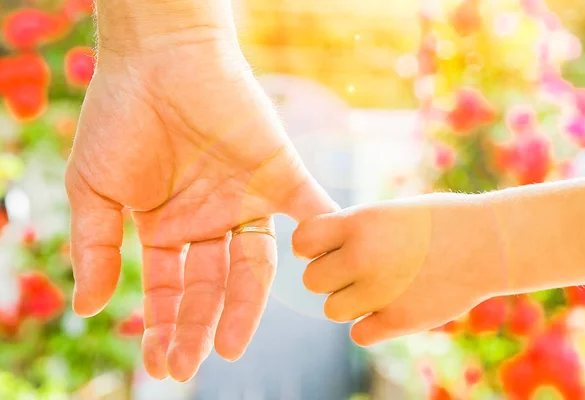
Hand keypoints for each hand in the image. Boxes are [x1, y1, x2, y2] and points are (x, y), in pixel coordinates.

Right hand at [66, 0, 335, 381]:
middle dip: (198, 326)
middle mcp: (210, 222)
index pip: (171, 290)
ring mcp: (246, 200)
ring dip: (246, 305)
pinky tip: (318, 270)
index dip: (165, 327)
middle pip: (211, 286)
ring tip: (230, 344)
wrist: (157, 58)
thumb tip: (88, 309)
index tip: (162, 364)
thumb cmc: (120, 118)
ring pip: (255, 264)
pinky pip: (307, 208)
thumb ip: (96, 249)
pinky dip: (320, 234)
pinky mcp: (279, 172)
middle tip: (190, 365)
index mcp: (169, 228)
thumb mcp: (96, 190)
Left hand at [292, 194, 501, 345]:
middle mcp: (363, 256)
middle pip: (312, 280)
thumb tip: (314, 251)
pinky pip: (359, 333)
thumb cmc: (435, 222)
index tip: (326, 248)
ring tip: (379, 288)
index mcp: (358, 223)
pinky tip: (391, 307)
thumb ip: (349, 231)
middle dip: (330, 277)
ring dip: (349, 302)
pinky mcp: (399, 320)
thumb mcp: (387, 212)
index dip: (310, 247)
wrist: (487, 242)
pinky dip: (371, 325)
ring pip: (332, 309)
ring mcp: (380, 291)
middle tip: (357, 271)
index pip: (302, 241)